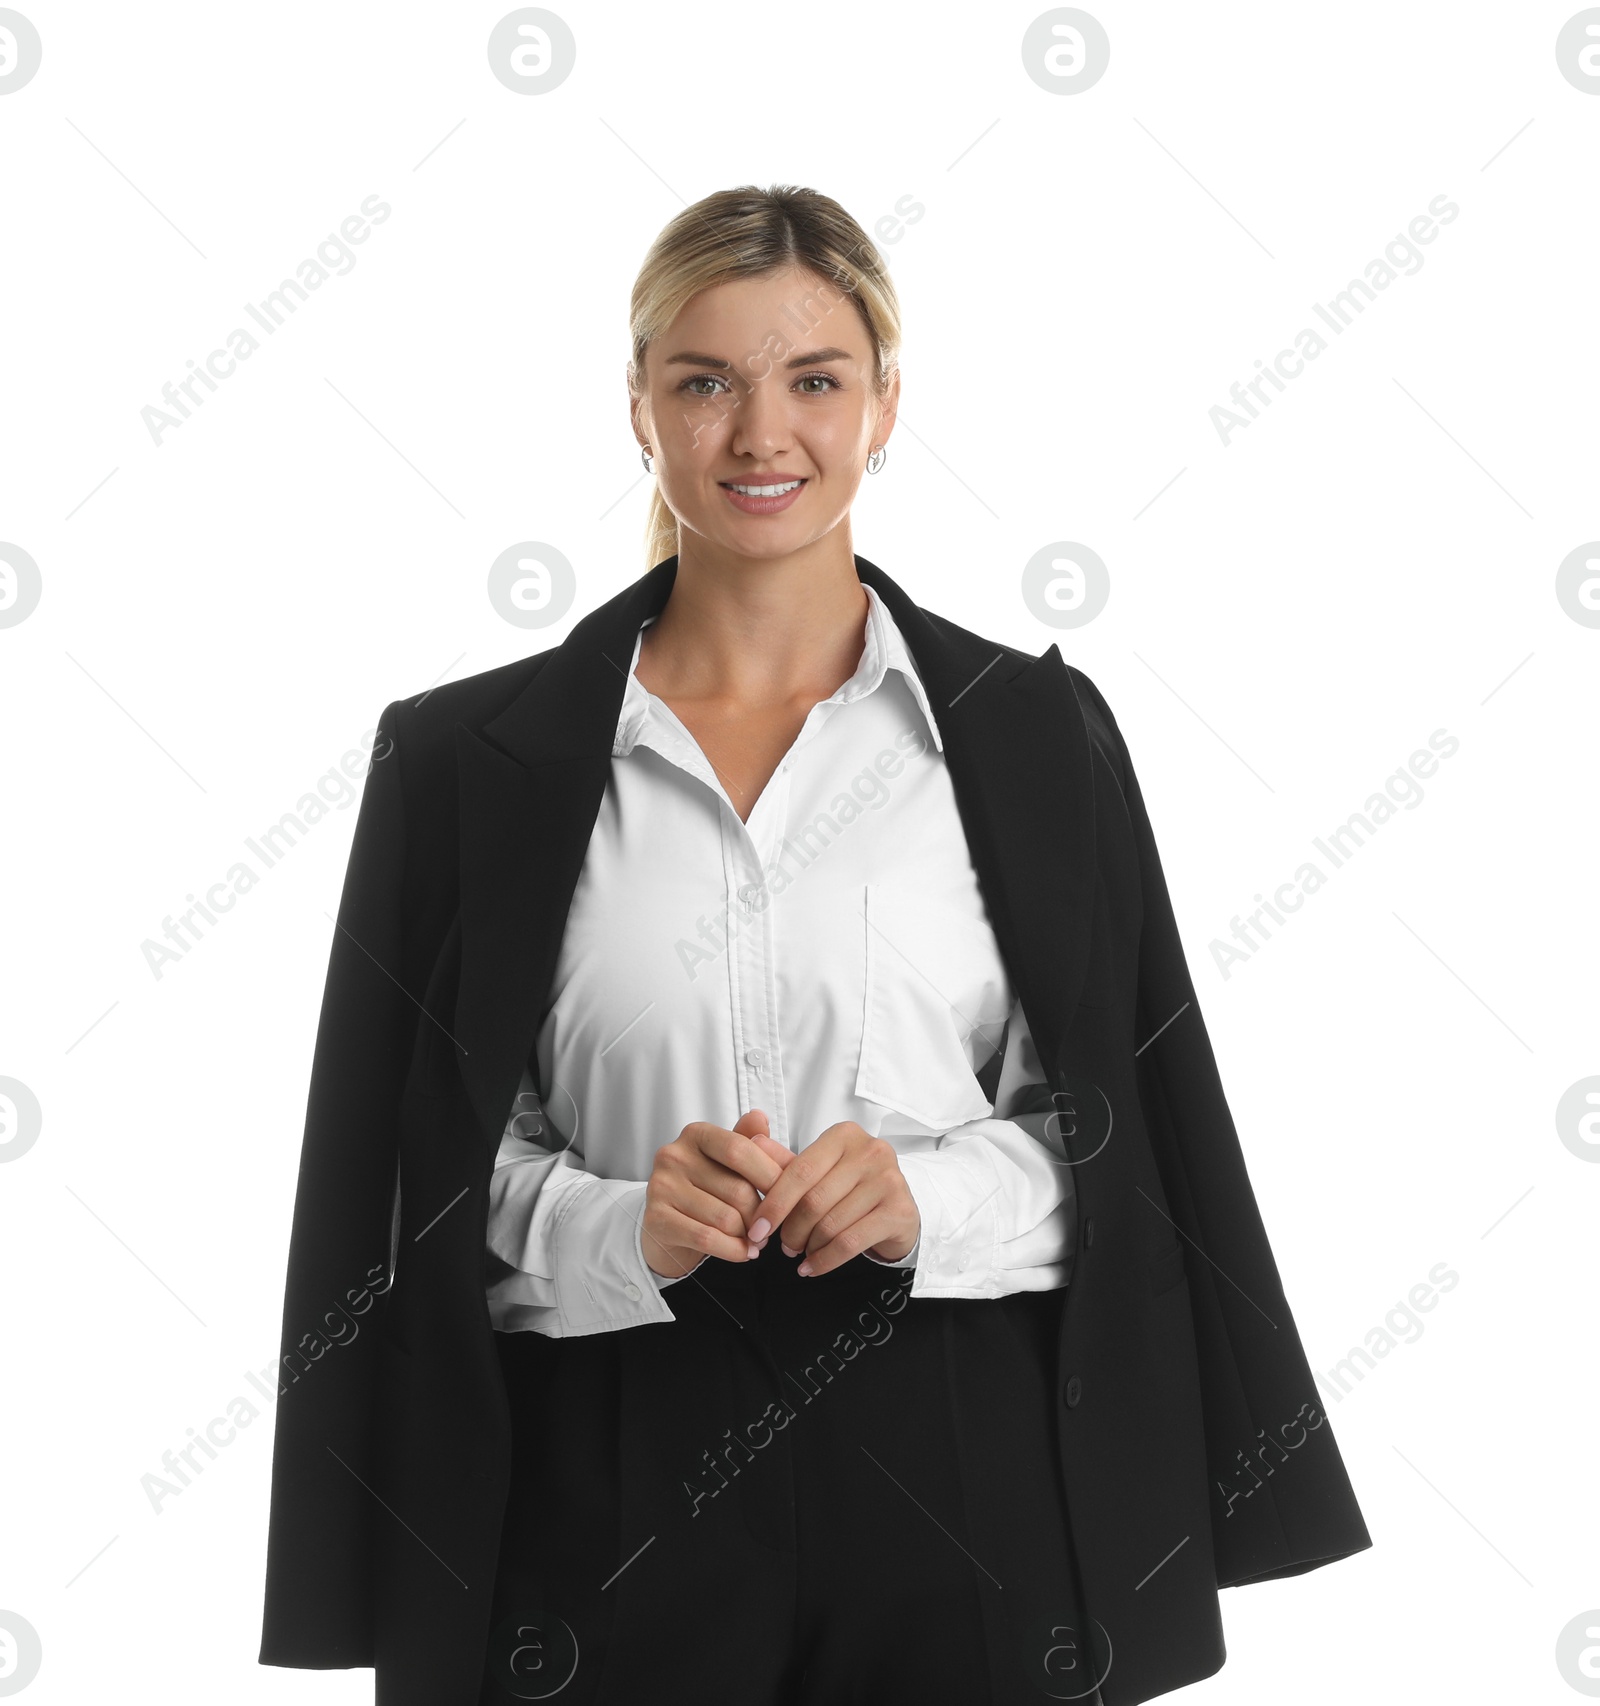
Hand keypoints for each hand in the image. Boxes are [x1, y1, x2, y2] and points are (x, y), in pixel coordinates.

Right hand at [641, 1109, 791, 1278]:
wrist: (665, 1228)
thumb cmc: (704, 1191)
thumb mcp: (726, 1163)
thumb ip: (747, 1142)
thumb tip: (761, 1117)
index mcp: (696, 1135)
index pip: (741, 1150)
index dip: (771, 1175)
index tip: (789, 1195)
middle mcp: (674, 1156)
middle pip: (738, 1189)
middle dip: (762, 1214)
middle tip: (770, 1227)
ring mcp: (661, 1187)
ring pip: (726, 1218)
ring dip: (748, 1235)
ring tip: (755, 1240)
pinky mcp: (656, 1219)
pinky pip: (707, 1238)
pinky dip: (734, 1250)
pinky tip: (743, 1252)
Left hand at [744, 1120, 919, 1277]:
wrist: (897, 1210)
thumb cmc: (852, 1188)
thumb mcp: (818, 1171)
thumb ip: (786, 1162)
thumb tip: (753, 1143)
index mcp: (845, 1135)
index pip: (800, 1171)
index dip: (774, 1203)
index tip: (756, 1229)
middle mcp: (871, 1151)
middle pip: (814, 1200)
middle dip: (791, 1229)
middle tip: (783, 1246)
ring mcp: (889, 1180)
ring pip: (831, 1224)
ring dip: (808, 1246)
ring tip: (801, 1253)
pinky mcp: (899, 1211)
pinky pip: (850, 1242)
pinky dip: (825, 1260)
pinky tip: (812, 1267)